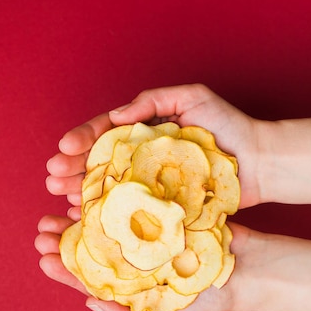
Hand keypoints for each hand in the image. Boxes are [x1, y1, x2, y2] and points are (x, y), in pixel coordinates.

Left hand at [35, 217, 249, 310]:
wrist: (247, 270)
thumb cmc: (209, 303)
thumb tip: (90, 303)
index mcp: (132, 286)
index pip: (90, 278)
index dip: (64, 268)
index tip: (43, 258)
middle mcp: (136, 259)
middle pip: (92, 247)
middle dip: (64, 238)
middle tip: (42, 228)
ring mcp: (148, 234)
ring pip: (107, 222)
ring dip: (81, 214)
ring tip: (59, 205)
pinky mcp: (162, 213)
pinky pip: (132, 203)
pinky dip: (112, 197)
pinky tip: (95, 190)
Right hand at [45, 84, 263, 221]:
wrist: (258, 162)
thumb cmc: (226, 126)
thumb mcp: (191, 98)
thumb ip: (152, 102)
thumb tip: (115, 116)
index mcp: (145, 129)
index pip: (106, 132)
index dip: (83, 139)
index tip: (65, 148)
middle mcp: (143, 155)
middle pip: (99, 160)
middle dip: (73, 167)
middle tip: (52, 177)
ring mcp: (150, 180)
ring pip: (108, 184)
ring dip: (80, 188)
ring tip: (61, 193)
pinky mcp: (161, 203)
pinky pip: (128, 207)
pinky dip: (105, 210)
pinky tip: (85, 213)